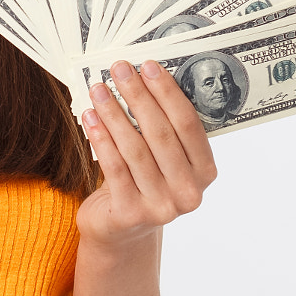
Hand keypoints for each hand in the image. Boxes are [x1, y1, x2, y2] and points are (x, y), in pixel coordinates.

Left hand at [75, 59, 217, 251]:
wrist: (121, 230)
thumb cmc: (143, 181)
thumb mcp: (162, 158)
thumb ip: (162, 127)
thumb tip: (142, 77)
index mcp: (205, 171)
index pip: (188, 124)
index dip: (167, 92)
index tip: (148, 65)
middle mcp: (189, 191)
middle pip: (161, 134)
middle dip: (138, 96)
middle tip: (119, 69)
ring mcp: (162, 206)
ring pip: (135, 149)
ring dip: (114, 114)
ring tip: (98, 89)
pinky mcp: (131, 214)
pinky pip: (114, 168)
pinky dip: (101, 139)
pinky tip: (90, 117)